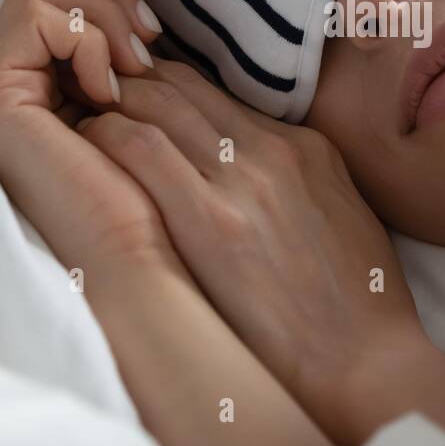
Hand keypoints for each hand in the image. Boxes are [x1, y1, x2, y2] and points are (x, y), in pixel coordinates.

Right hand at [0, 0, 182, 281]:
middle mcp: (9, 85)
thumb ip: (133, 52)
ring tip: (134, 67)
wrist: (137, 259)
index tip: (157, 31)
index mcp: (44, 83)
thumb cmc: (155, 192)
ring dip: (101, 12)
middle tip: (149, 37)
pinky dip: (86, 36)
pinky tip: (110, 93)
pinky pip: (36, 15)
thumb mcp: (149, 102)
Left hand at [73, 62, 428, 413]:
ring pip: (156, 103)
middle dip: (129, 83)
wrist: (365, 362)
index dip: (165, 88)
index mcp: (305, 147)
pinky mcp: (212, 221)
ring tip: (79, 119)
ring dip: (111, 104)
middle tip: (90, 98)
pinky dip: (105, 137)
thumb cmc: (358, 306)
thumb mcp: (342, 215)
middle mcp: (273, 150)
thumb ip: (296, 181)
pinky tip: (83, 147)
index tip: (134, 102)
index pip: (215, 92)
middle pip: (181, 84)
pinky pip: (141, 149)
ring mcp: (243, 180)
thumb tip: (253, 175)